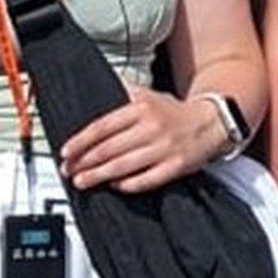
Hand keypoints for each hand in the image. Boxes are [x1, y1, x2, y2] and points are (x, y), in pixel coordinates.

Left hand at [59, 91, 234, 191]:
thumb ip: (121, 93)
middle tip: (68, 170)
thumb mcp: (147, 94)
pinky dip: (126, 185)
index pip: (102, 127)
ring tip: (82, 181)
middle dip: (83, 162)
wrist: (212, 123)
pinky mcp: (175, 167)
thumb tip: (93, 94)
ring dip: (98, 176)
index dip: (80, 141)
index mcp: (141, 108)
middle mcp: (152, 128)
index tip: (66, 152)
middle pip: (108, 149)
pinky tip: (114, 185)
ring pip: (123, 166)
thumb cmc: (173, 112)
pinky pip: (145, 180)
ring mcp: (164, 149)